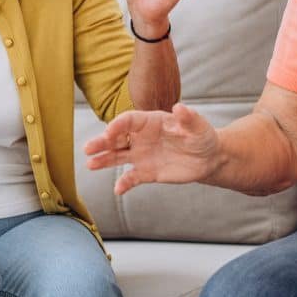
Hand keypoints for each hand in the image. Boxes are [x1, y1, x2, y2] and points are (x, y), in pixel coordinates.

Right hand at [85, 103, 218, 194]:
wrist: (208, 158)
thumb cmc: (202, 136)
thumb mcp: (198, 126)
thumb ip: (188, 118)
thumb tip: (179, 107)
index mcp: (150, 121)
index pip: (129, 120)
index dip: (118, 125)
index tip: (110, 132)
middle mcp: (141, 137)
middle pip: (117, 138)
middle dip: (102, 143)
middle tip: (88, 149)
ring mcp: (142, 155)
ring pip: (118, 156)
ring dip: (104, 160)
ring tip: (90, 164)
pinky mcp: (147, 172)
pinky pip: (132, 177)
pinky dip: (125, 183)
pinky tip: (118, 189)